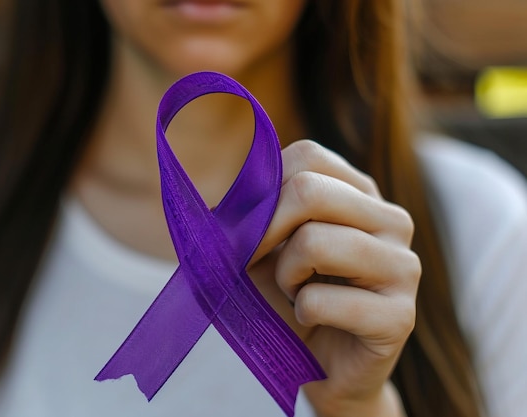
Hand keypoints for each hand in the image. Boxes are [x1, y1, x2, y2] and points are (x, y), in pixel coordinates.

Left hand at [248, 140, 419, 416]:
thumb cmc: (287, 299)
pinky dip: (299, 313)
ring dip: (285, 276)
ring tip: (294, 294)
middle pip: (309, 190)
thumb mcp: (260, 250)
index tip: (247, 230)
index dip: (264, 192)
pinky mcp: (400, 317)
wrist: (318, 365)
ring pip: (315, 241)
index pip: (308, 156)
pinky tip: (312, 321)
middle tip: (263, 267)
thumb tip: (224, 207)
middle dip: (266, 233)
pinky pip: (321, 300)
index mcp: (360, 194)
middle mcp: (391, 220)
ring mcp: (404, 266)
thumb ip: (247, 219)